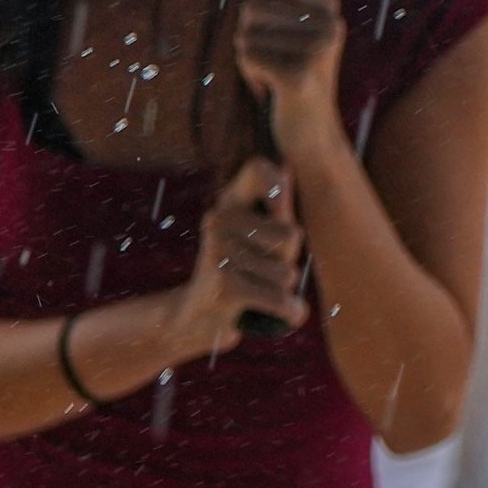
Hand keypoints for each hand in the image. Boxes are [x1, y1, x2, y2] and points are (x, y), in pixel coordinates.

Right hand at [163, 155, 308, 358]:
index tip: (280, 212)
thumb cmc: (240, 272)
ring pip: (286, 273)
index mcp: (228, 202)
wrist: (196, 319)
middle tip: (263, 272)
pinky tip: (282, 314)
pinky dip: (290, 312)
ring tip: (258, 292)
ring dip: (284, 292)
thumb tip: (286, 168)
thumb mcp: (258, 238)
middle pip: (291, 236)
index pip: (259, 170)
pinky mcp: (223, 285)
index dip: (279, 185)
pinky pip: (281, 300)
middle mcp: (219, 219)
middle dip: (289, 261)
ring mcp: (218, 251)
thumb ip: (275, 207)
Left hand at [232, 0, 344, 141]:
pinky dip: (250, 75)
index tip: (265, 8)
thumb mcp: (298, 23)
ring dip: (250, 57)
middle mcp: (329, 24)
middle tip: (277, 58)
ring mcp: (317, 51)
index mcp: (329, 6)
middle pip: (251, 6)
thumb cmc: (295, 71)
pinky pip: (246, 57)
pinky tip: (273, 89)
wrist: (313, 133)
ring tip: (275, 73)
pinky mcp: (299, 76)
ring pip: (245, 33)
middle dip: (251, 34)